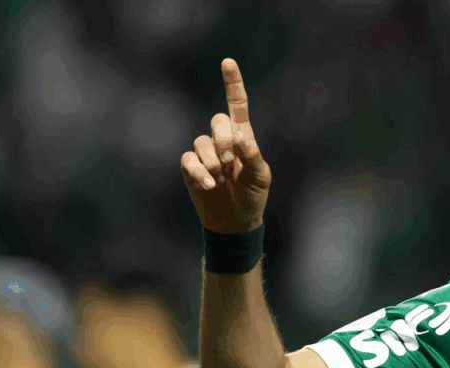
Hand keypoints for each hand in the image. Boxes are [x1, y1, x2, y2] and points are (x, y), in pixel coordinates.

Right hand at [181, 58, 271, 233]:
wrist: (235, 222)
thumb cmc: (252, 196)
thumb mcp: (261, 176)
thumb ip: (253, 155)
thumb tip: (240, 137)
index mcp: (242, 137)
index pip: (237, 105)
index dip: (233, 83)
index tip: (228, 62)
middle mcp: (221, 140)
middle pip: (217, 120)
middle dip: (224, 139)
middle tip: (231, 162)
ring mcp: (205, 154)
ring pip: (201, 142)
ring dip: (213, 161)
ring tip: (221, 179)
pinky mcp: (191, 168)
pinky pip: (189, 160)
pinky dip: (199, 172)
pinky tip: (209, 185)